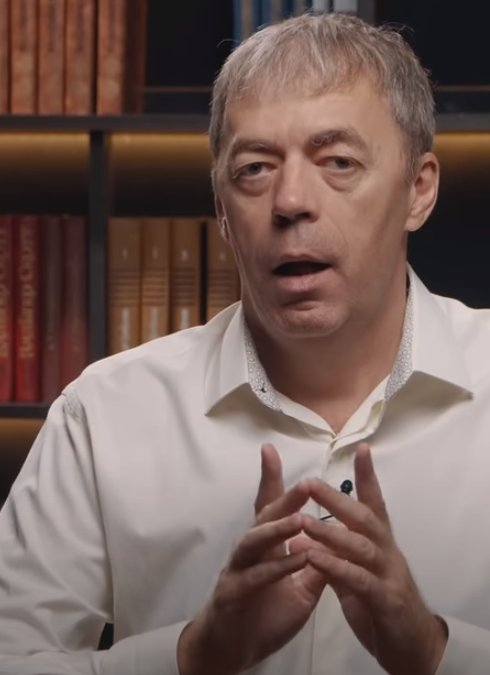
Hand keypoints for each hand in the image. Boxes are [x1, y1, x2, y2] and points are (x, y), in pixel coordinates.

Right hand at [177, 443, 329, 674]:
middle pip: (263, 517)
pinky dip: (276, 568)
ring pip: (253, 542)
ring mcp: (238, 571)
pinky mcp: (234, 595)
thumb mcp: (298, 589)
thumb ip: (315, 566)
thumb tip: (338, 544)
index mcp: (265, 546)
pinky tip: (296, 560)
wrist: (232, 650)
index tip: (271, 450)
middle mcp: (248, 551)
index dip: (272, 479)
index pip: (269, 506)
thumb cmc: (264, 613)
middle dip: (283, 499)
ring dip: (278, 529)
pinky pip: (255, 578)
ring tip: (300, 519)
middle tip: (305, 484)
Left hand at [303, 443, 447, 674]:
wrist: (411, 647)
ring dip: (330, 531)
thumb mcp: (356, 575)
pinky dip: (335, 566)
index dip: (368, 476)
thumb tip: (305, 536)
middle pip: (364, 517)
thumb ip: (335, 554)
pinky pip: (358, 580)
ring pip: (361, 545)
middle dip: (336, 499)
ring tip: (303, 521)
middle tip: (310, 482)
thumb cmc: (381, 605)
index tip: (361, 448)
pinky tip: (313, 558)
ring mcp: (389, 575)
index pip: (375, 503)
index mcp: (381, 543)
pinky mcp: (386, 601)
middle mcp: (387, 552)